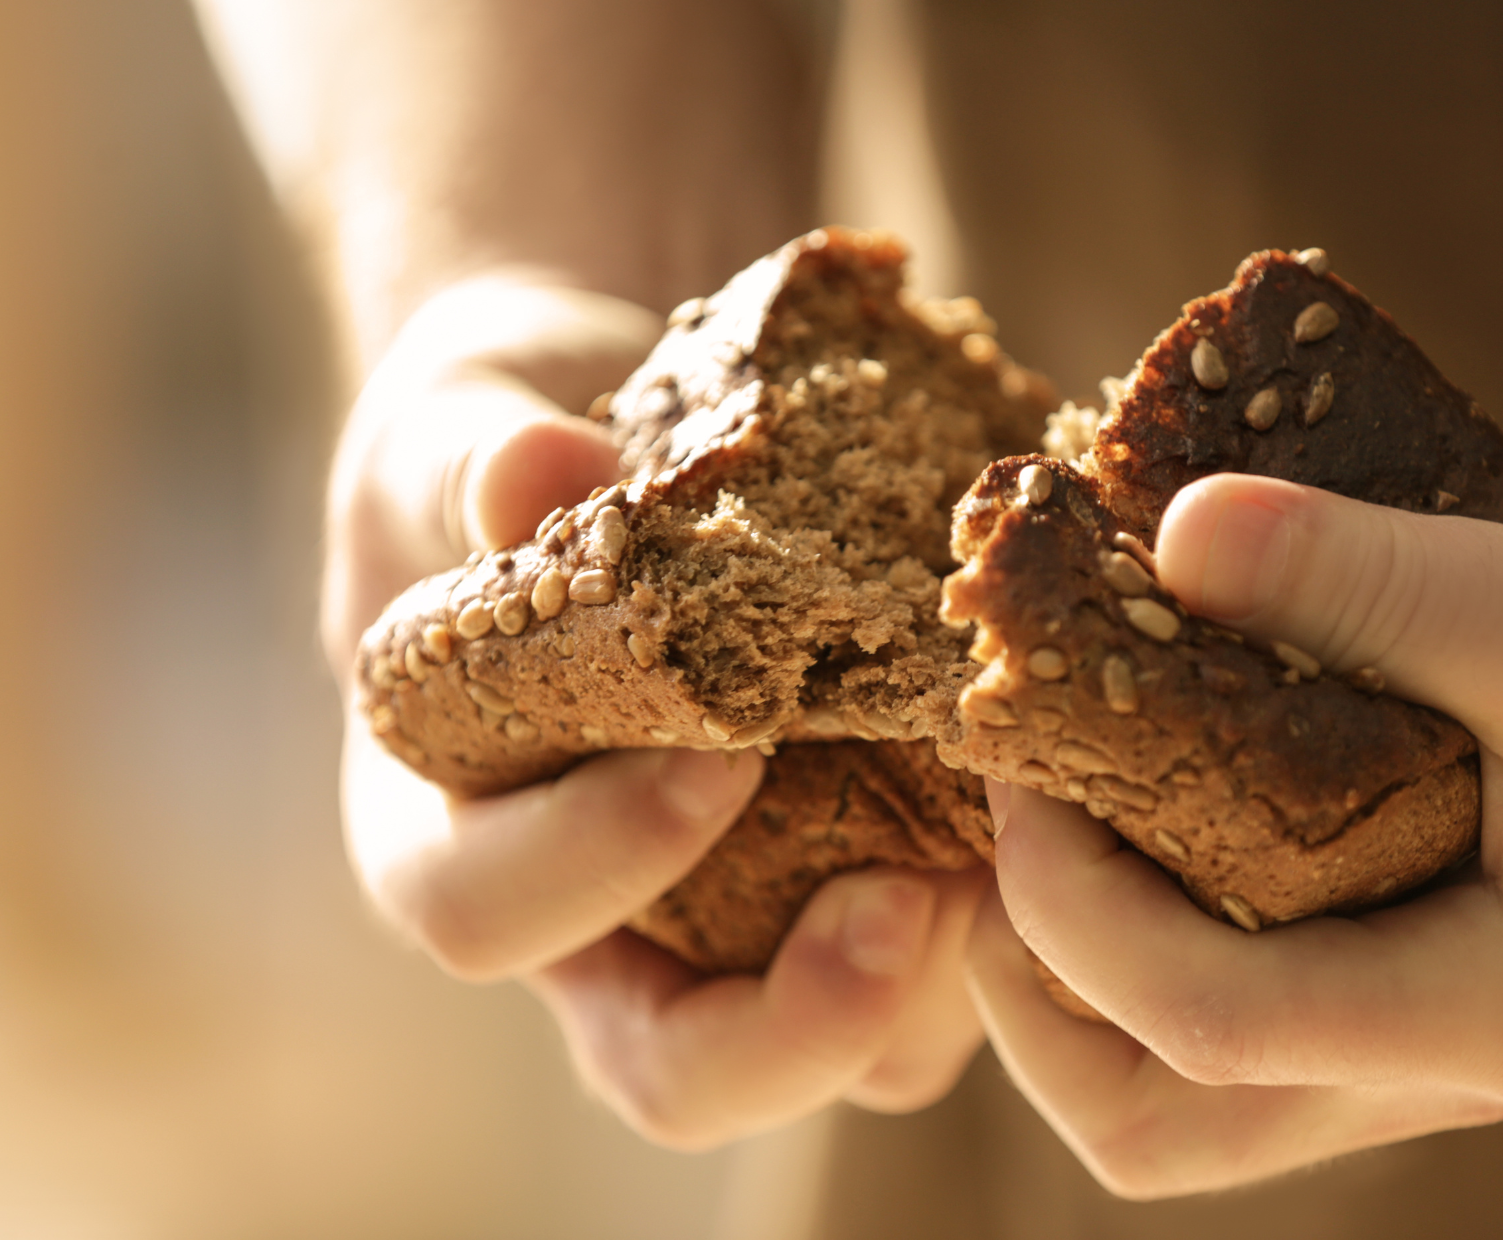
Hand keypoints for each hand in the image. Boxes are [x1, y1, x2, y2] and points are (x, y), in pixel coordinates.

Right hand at [330, 273, 985, 1149]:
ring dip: (935, 986)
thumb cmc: (516, 449)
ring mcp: (742, 929)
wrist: (629, 450)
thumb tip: (536, 469)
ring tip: (1008, 851)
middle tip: (907, 901)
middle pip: (672, 1070)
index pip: (481, 914)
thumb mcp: (461, 426)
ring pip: (837, 1055)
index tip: (718, 756)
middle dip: (792, 1023)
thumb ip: (474, 460)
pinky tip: (1047, 805)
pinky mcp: (861, 890)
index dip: (590, 862)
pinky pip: (940, 981)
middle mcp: (598, 922)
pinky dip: (1005, 925)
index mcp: (455, 830)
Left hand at [965, 474, 1502, 1197]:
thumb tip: (1171, 540)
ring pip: (1193, 1075)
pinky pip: (1241, 987)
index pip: (1203, 1024)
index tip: (1018, 759)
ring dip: (1089, 959)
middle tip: (1016, 827)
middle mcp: (1448, 1053)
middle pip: (1161, 1123)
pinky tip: (1150, 777)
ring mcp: (1427, 1022)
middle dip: (1041, 997)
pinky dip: (1160, 907)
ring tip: (1063, 797)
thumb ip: (1369, 582)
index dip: (1065, 902)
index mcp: (1495, 1012)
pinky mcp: (1414, 960)